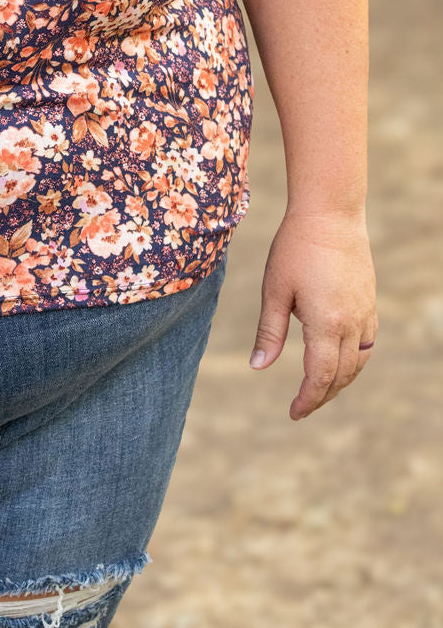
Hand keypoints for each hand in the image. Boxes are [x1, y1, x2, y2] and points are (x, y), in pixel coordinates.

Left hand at [249, 209, 377, 419]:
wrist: (330, 215)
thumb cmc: (295, 249)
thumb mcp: (275, 290)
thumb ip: (269, 332)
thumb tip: (258, 368)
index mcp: (326, 324)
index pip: (320, 377)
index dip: (308, 399)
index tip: (294, 413)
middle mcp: (352, 324)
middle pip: (341, 375)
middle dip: (322, 395)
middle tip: (302, 407)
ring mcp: (365, 314)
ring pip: (358, 362)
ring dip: (340, 381)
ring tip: (319, 390)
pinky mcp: (370, 303)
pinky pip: (368, 343)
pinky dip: (354, 360)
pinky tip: (339, 360)